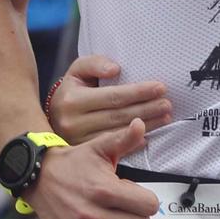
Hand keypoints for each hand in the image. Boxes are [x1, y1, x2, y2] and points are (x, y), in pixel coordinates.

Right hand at [28, 119, 159, 218]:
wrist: (38, 178)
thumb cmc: (74, 163)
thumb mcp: (99, 147)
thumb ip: (124, 138)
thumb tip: (141, 124)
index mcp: (104, 191)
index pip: (150, 206)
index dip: (147, 199)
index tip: (135, 194)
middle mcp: (92, 216)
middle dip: (138, 215)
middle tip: (125, 206)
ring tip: (114, 218)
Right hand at [46, 55, 171, 144]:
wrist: (52, 119)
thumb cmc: (71, 92)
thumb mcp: (77, 71)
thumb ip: (95, 64)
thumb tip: (115, 69)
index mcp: (73, 100)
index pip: (113, 96)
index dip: (139, 92)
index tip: (160, 87)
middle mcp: (74, 123)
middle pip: (119, 116)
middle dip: (147, 109)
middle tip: (167, 104)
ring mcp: (79, 142)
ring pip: (119, 133)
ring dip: (146, 126)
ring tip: (165, 117)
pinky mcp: (85, 154)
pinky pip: (114, 149)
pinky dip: (133, 142)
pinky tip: (147, 136)